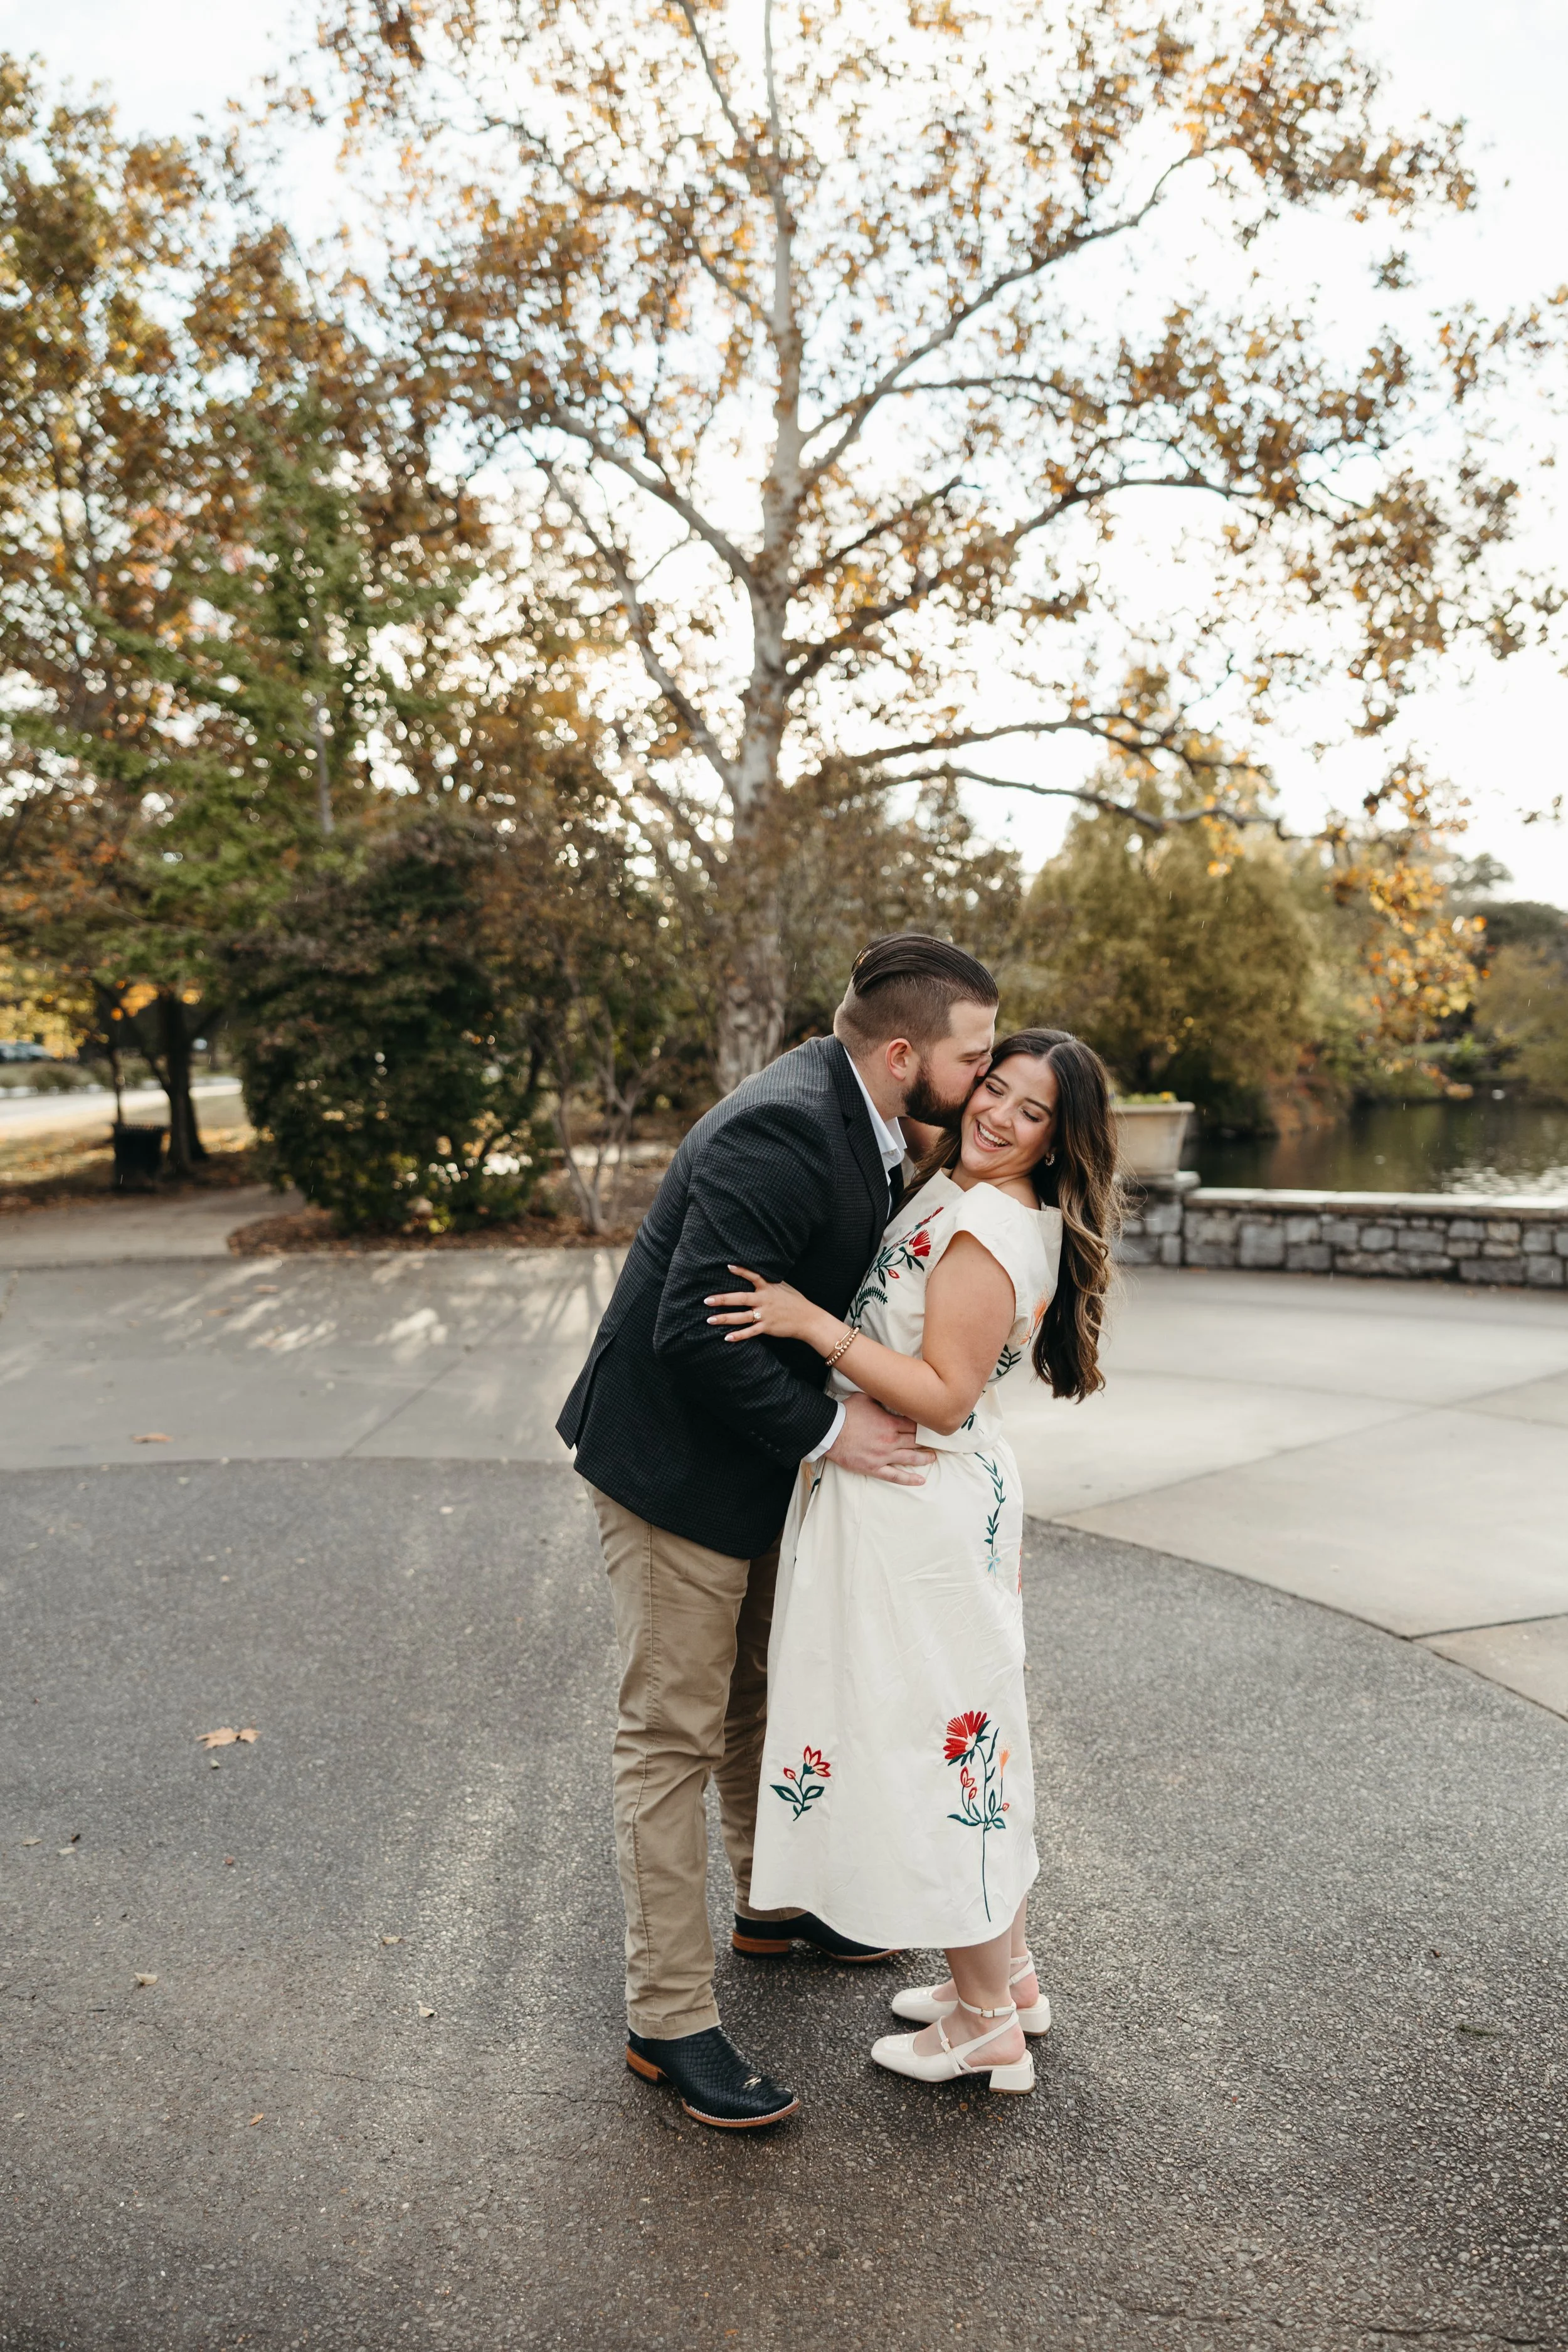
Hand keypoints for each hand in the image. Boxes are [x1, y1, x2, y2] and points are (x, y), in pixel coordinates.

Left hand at [705, 1264, 819, 1344]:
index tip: (728, 1266)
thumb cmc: (796, 1302)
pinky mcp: (767, 1327)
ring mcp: (765, 1314)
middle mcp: (764, 1300)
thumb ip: (770, 1283)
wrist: (808, 1319)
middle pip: (740, 1298)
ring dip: (724, 1318)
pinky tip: (726, 1337)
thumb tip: (759, 1275)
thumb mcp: (784, 1287)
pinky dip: (738, 1335)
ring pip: (741, 1317)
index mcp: (768, 1288)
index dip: (741, 1271)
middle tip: (706, 1300)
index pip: (753, 1276)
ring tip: (709, 1320)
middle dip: (722, 1299)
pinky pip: (750, 1332)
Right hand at [825, 1391, 934, 1486]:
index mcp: (890, 1424)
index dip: (925, 1425)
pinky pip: (895, 1476)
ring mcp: (883, 1456)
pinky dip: (909, 1479)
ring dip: (924, 1458)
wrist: (829, 1431)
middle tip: (939, 1442)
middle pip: (916, 1441)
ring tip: (933, 1457)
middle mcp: (890, 1441)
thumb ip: (881, 1397)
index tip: (932, 1425)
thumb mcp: (865, 1397)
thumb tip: (890, 1391)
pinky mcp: (874, 1468)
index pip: (915, 1425)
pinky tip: (920, 1480)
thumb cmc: (846, 1413)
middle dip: (928, 1441)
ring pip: (910, 1458)